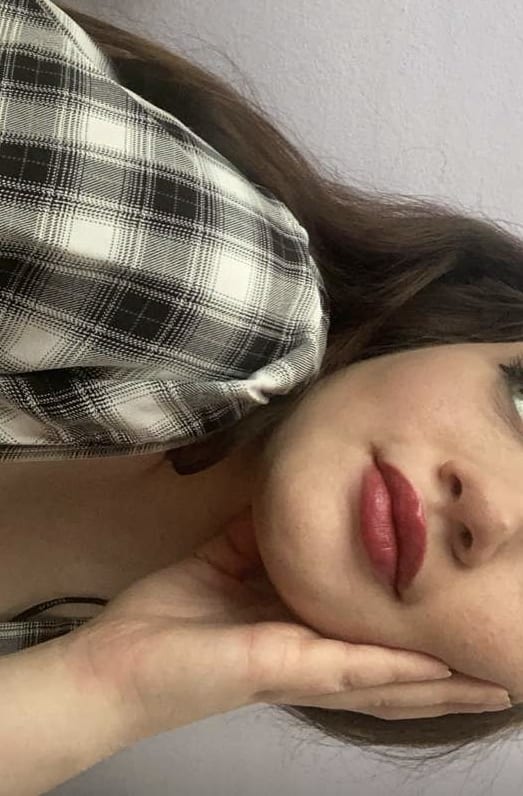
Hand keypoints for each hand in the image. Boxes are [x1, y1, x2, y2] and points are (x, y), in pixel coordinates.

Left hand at [65, 508, 510, 739]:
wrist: (113, 665)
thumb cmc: (163, 624)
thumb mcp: (220, 564)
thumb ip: (255, 540)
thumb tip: (282, 506)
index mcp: (296, 634)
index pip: (366, 637)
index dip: (412, 634)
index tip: (450, 618)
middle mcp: (310, 659)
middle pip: (391, 669)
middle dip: (444, 671)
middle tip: (498, 669)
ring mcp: (301, 669)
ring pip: (386, 679)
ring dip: (442, 682)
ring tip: (493, 681)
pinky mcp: (283, 669)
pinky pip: (352, 671)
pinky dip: (399, 671)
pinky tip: (440, 670)